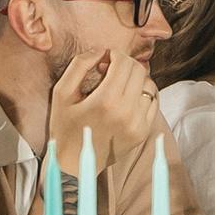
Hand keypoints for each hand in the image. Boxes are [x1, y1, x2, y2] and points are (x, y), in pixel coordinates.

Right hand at [46, 47, 160, 170]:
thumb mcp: (62, 93)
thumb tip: (100, 51)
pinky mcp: (143, 132)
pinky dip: (142, 94)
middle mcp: (126, 112)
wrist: (74, 163)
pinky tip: (126, 97)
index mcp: (106, 101)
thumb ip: (79, 65)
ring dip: (134, 78)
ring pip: (148, 84)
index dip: (114, 54)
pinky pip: (153, 102)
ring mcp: (138, 124)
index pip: (124, 62)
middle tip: (109, 69)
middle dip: (125, 63)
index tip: (104, 58)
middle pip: (138, 70)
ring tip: (117, 84)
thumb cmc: (65, 126)